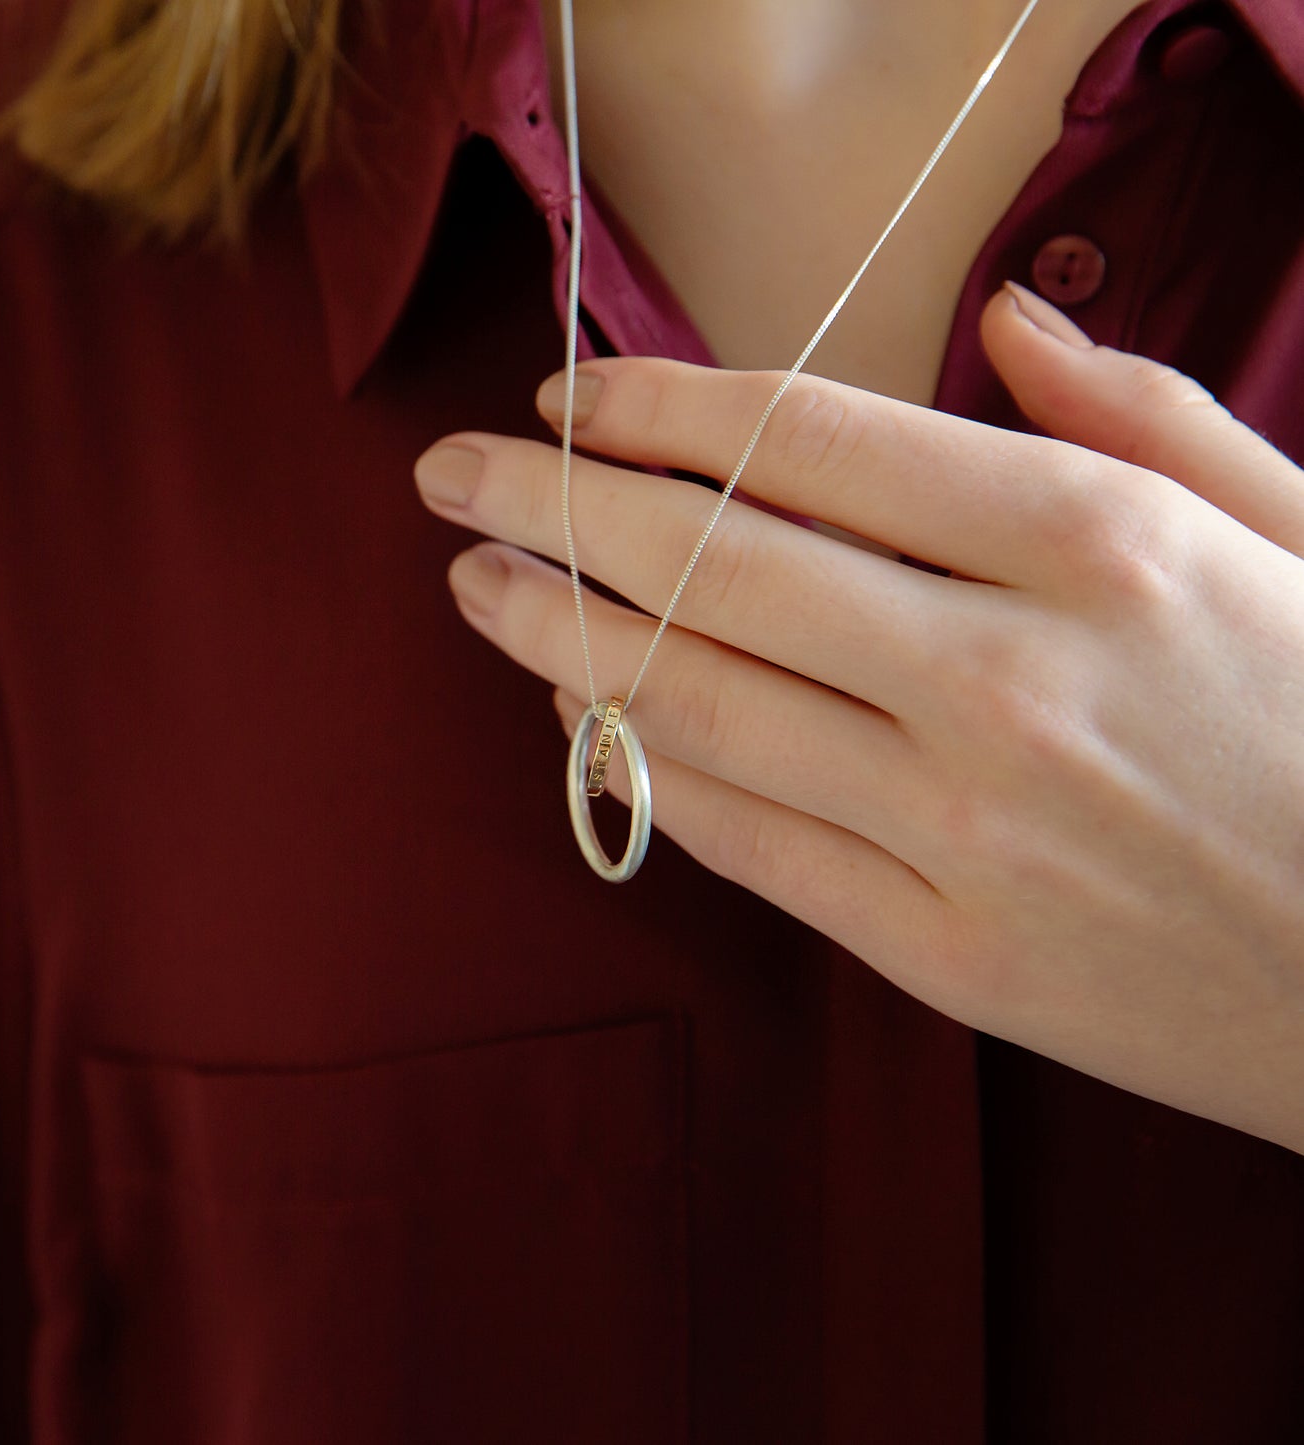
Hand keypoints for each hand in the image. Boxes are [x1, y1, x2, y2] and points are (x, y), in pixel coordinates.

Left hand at [414, 283, 1303, 1153]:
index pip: (806, 441)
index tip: (568, 395)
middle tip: (454, 472)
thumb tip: (1004, 328)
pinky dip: (644, 773)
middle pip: (711, 565)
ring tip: (475, 583)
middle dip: (552, 504)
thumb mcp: (1302, 533)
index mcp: (1097, 545)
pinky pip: (749, 843)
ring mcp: (963, 829)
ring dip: (556, 635)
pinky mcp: (945, 955)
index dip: (658, 409)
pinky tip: (577, 720)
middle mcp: (1004, 678)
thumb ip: (1149, 417)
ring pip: (697, 706)